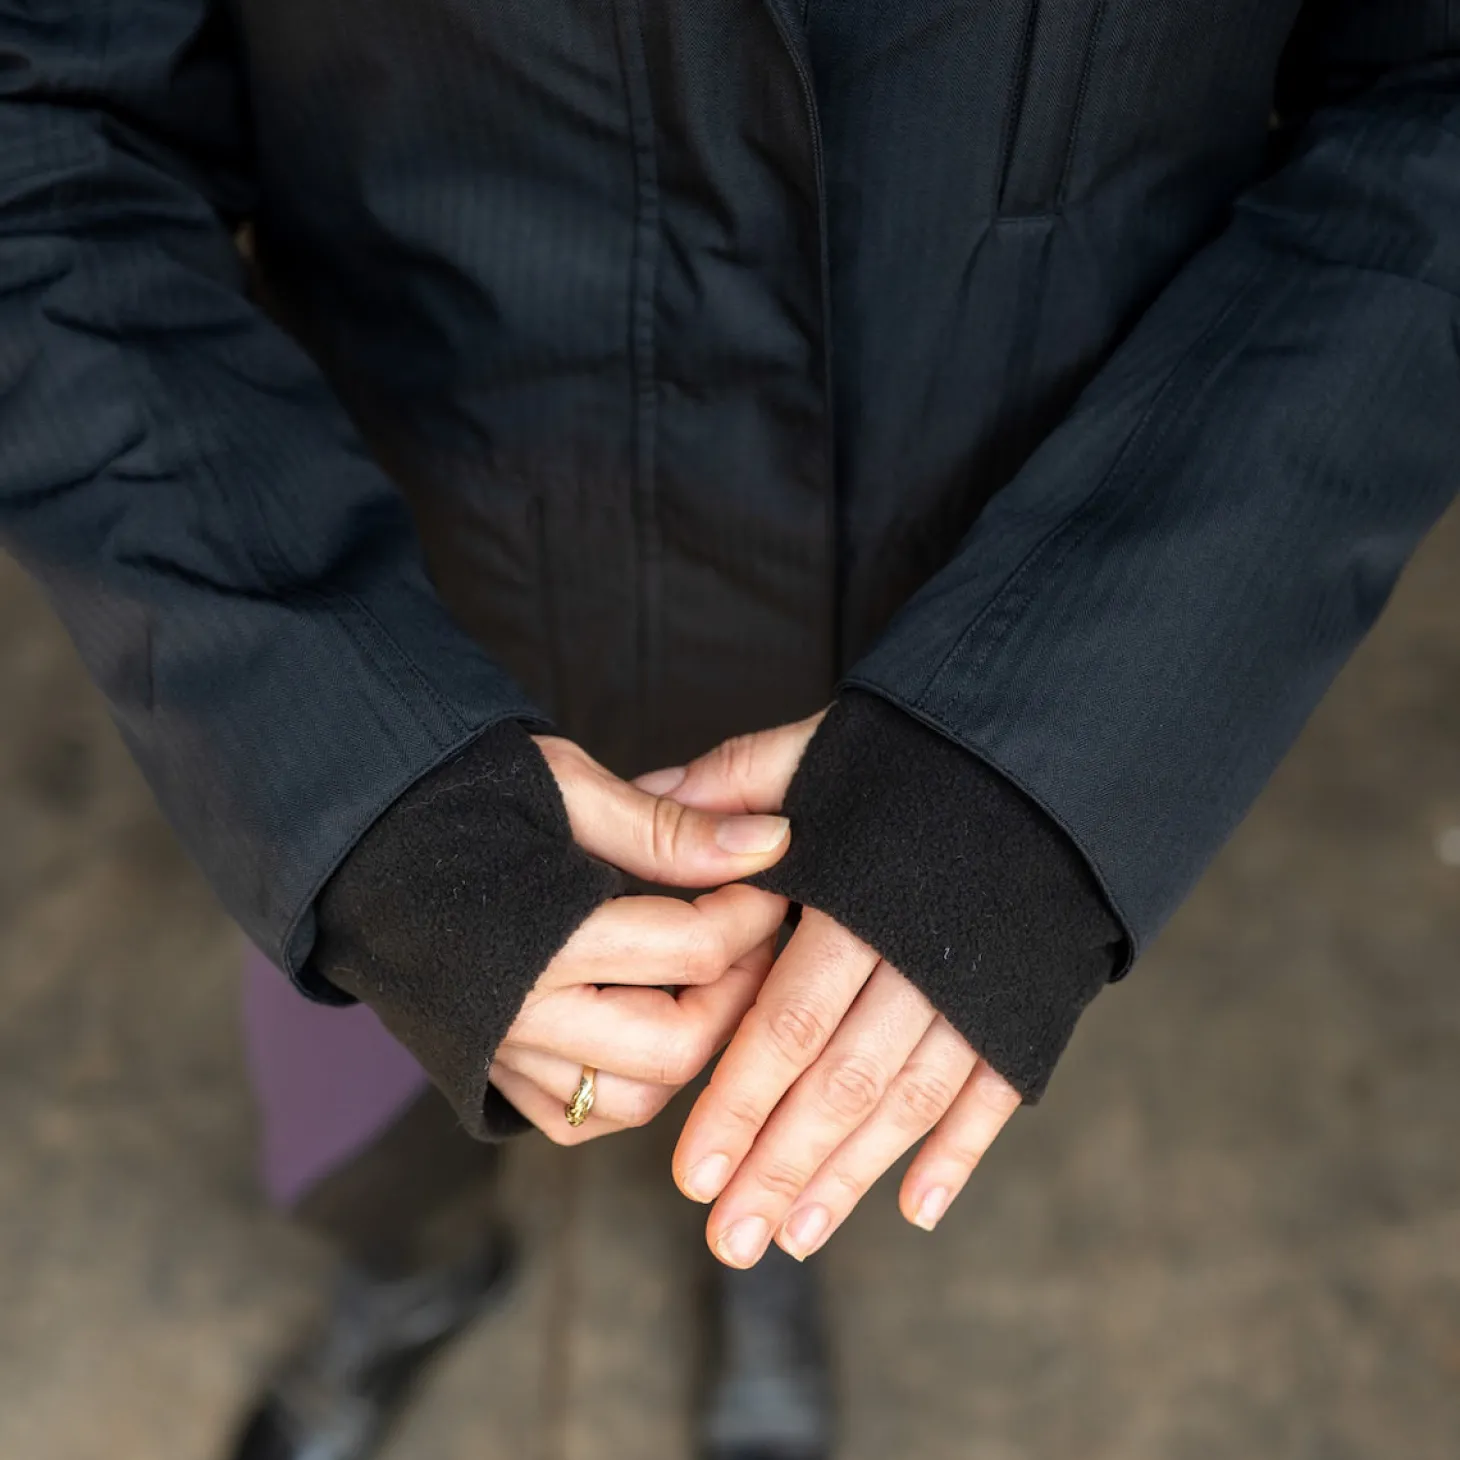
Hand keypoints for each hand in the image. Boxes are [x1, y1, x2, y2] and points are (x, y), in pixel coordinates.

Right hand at [487, 736, 792, 1142]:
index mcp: (541, 935)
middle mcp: (519, 1014)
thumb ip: (669, 829)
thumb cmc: (461, 794)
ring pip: (634, 1100)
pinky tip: (648, 1019)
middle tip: (752, 936)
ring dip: (690, 1048)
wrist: (357, 832)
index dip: (754, 911)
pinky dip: (629, 1084)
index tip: (772, 874)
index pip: (695, 949)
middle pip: (677, 1046)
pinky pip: (579, 1116)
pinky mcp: (488, 1072)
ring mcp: (500, 1054)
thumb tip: (772, 841)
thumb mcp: (567, 787)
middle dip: (737, 992)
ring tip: (706, 978)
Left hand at [643, 714, 1022, 1263]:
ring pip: (909, 1100)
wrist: (1048, 761)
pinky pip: (994, 1091)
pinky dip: (959, 1153)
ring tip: (794, 1238)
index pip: (787, 1019)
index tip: (691, 1174)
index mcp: (857, 901)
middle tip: (729, 1242)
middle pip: (841, 1081)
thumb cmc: (917, 762)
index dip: (739, 1099)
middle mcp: (918, 957)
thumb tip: (642, 794)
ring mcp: (979, 989)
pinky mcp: (1028, 1007)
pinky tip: (916, 1209)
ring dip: (852, 1174)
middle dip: (781, 1166)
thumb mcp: (822, 756)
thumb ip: (733, 784)